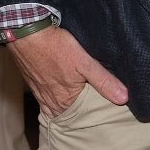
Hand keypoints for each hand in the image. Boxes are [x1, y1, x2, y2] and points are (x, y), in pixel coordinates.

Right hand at [7, 25, 128, 117]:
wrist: (26, 33)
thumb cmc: (55, 47)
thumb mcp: (84, 62)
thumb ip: (104, 81)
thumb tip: (123, 98)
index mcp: (64, 102)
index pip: (84, 116)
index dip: (96, 112)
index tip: (107, 109)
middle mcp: (50, 102)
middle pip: (70, 113)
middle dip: (82, 111)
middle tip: (96, 107)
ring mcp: (40, 93)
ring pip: (57, 106)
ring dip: (68, 106)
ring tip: (81, 102)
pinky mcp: (34, 83)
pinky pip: (46, 98)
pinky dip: (55, 98)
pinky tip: (61, 93)